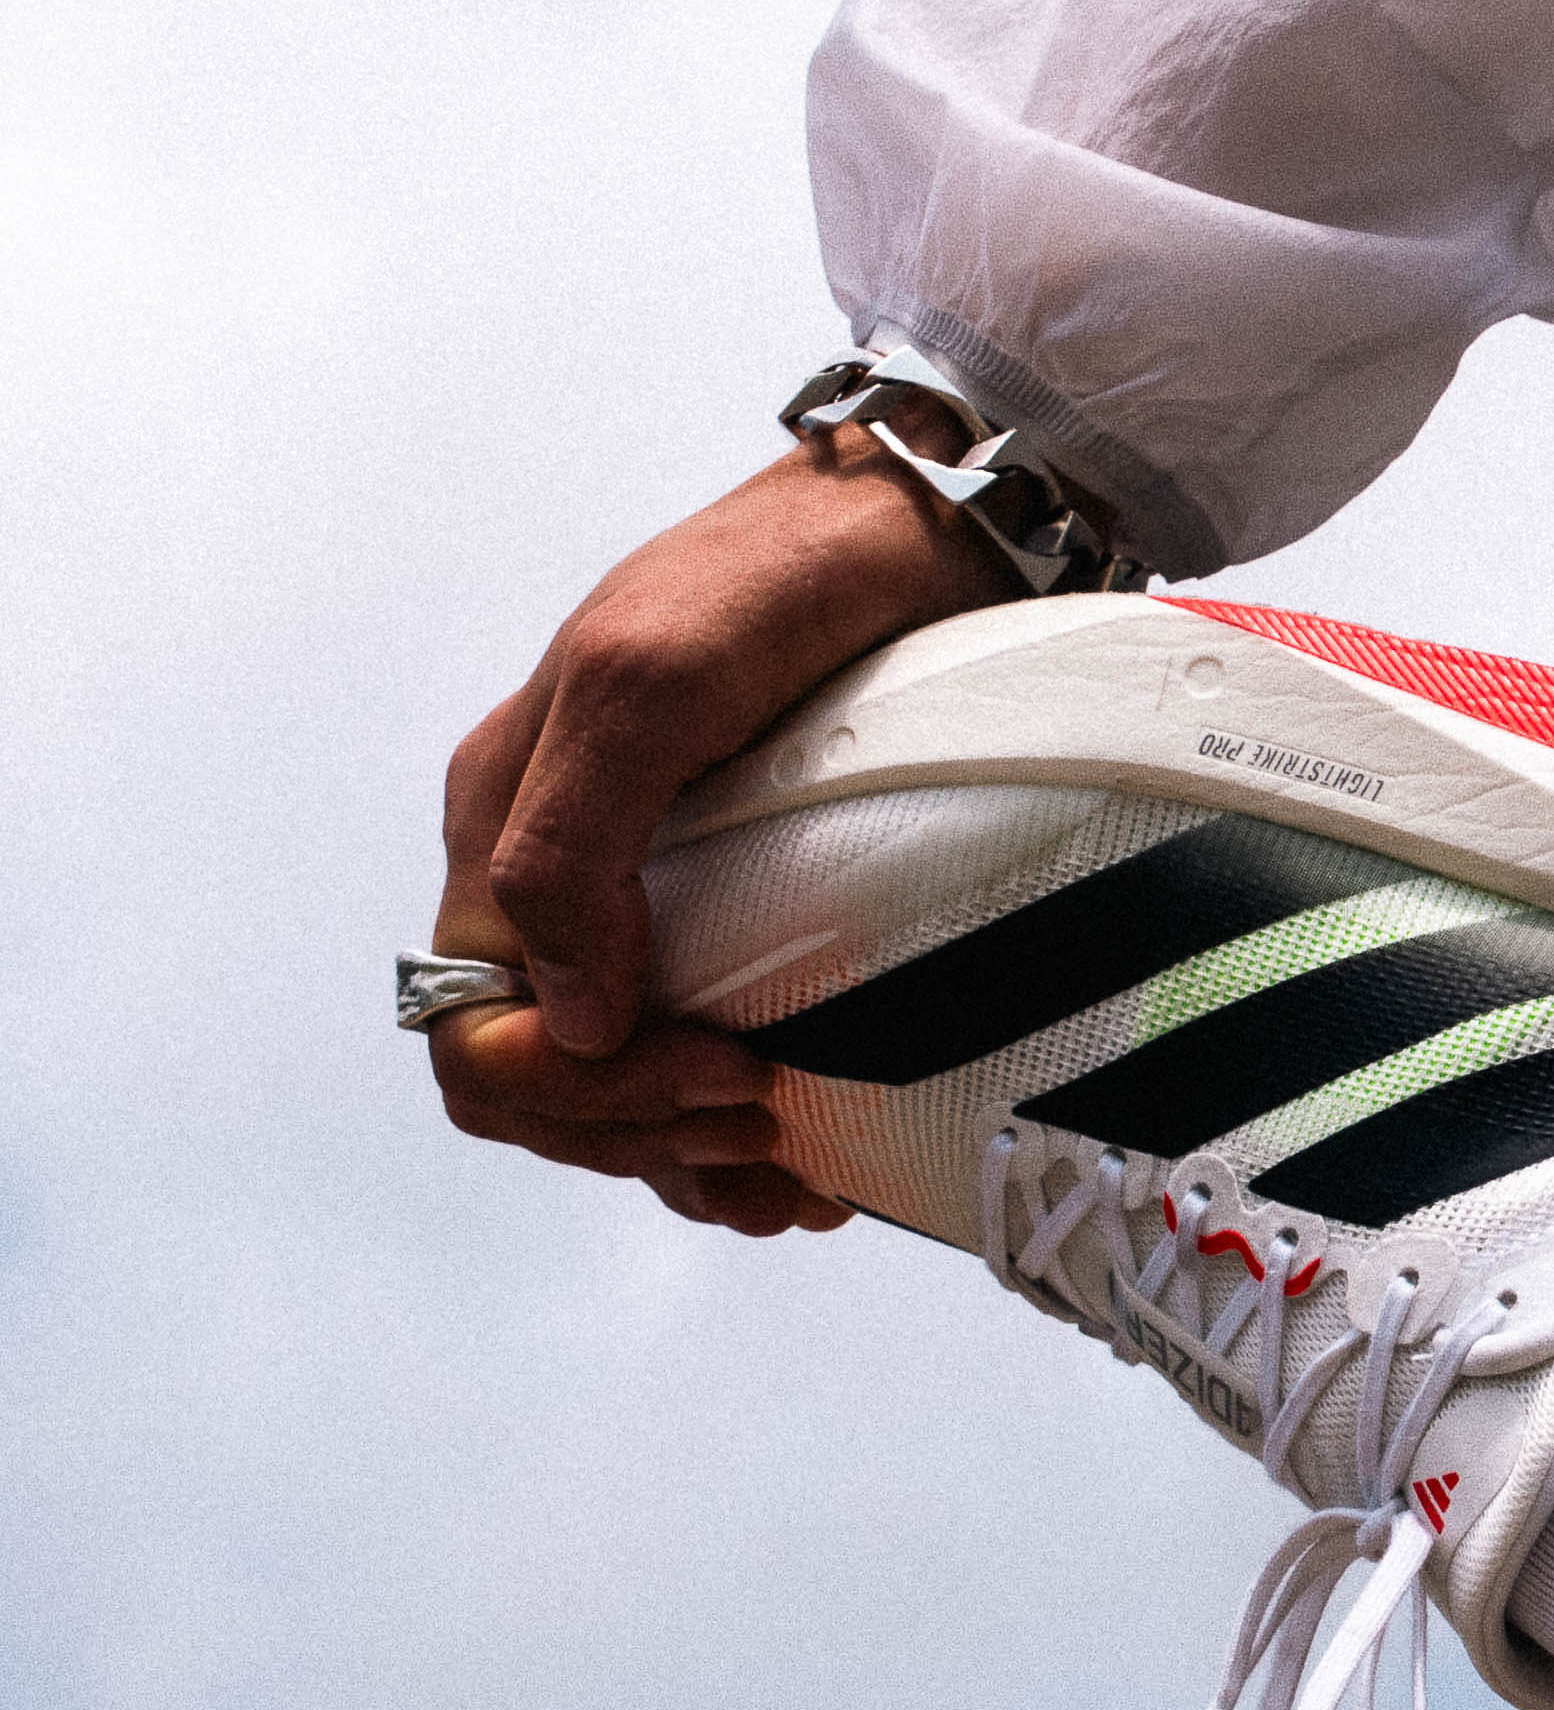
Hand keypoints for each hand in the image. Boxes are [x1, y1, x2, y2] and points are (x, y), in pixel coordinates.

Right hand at [429, 422, 1018, 1234]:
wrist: (919, 531)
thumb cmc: (780, 583)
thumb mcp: (650, 685)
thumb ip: (572, 844)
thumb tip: (567, 1016)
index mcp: (506, 824)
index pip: (478, 1032)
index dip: (582, 1090)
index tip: (727, 1069)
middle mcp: (560, 873)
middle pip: (542, 1084)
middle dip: (641, 1130)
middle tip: (771, 1119)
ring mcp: (646, 900)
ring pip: (615, 1095)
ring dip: (690, 1155)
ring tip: (796, 1178)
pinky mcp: (742, 911)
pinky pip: (691, 1064)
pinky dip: (733, 1136)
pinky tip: (808, 1165)